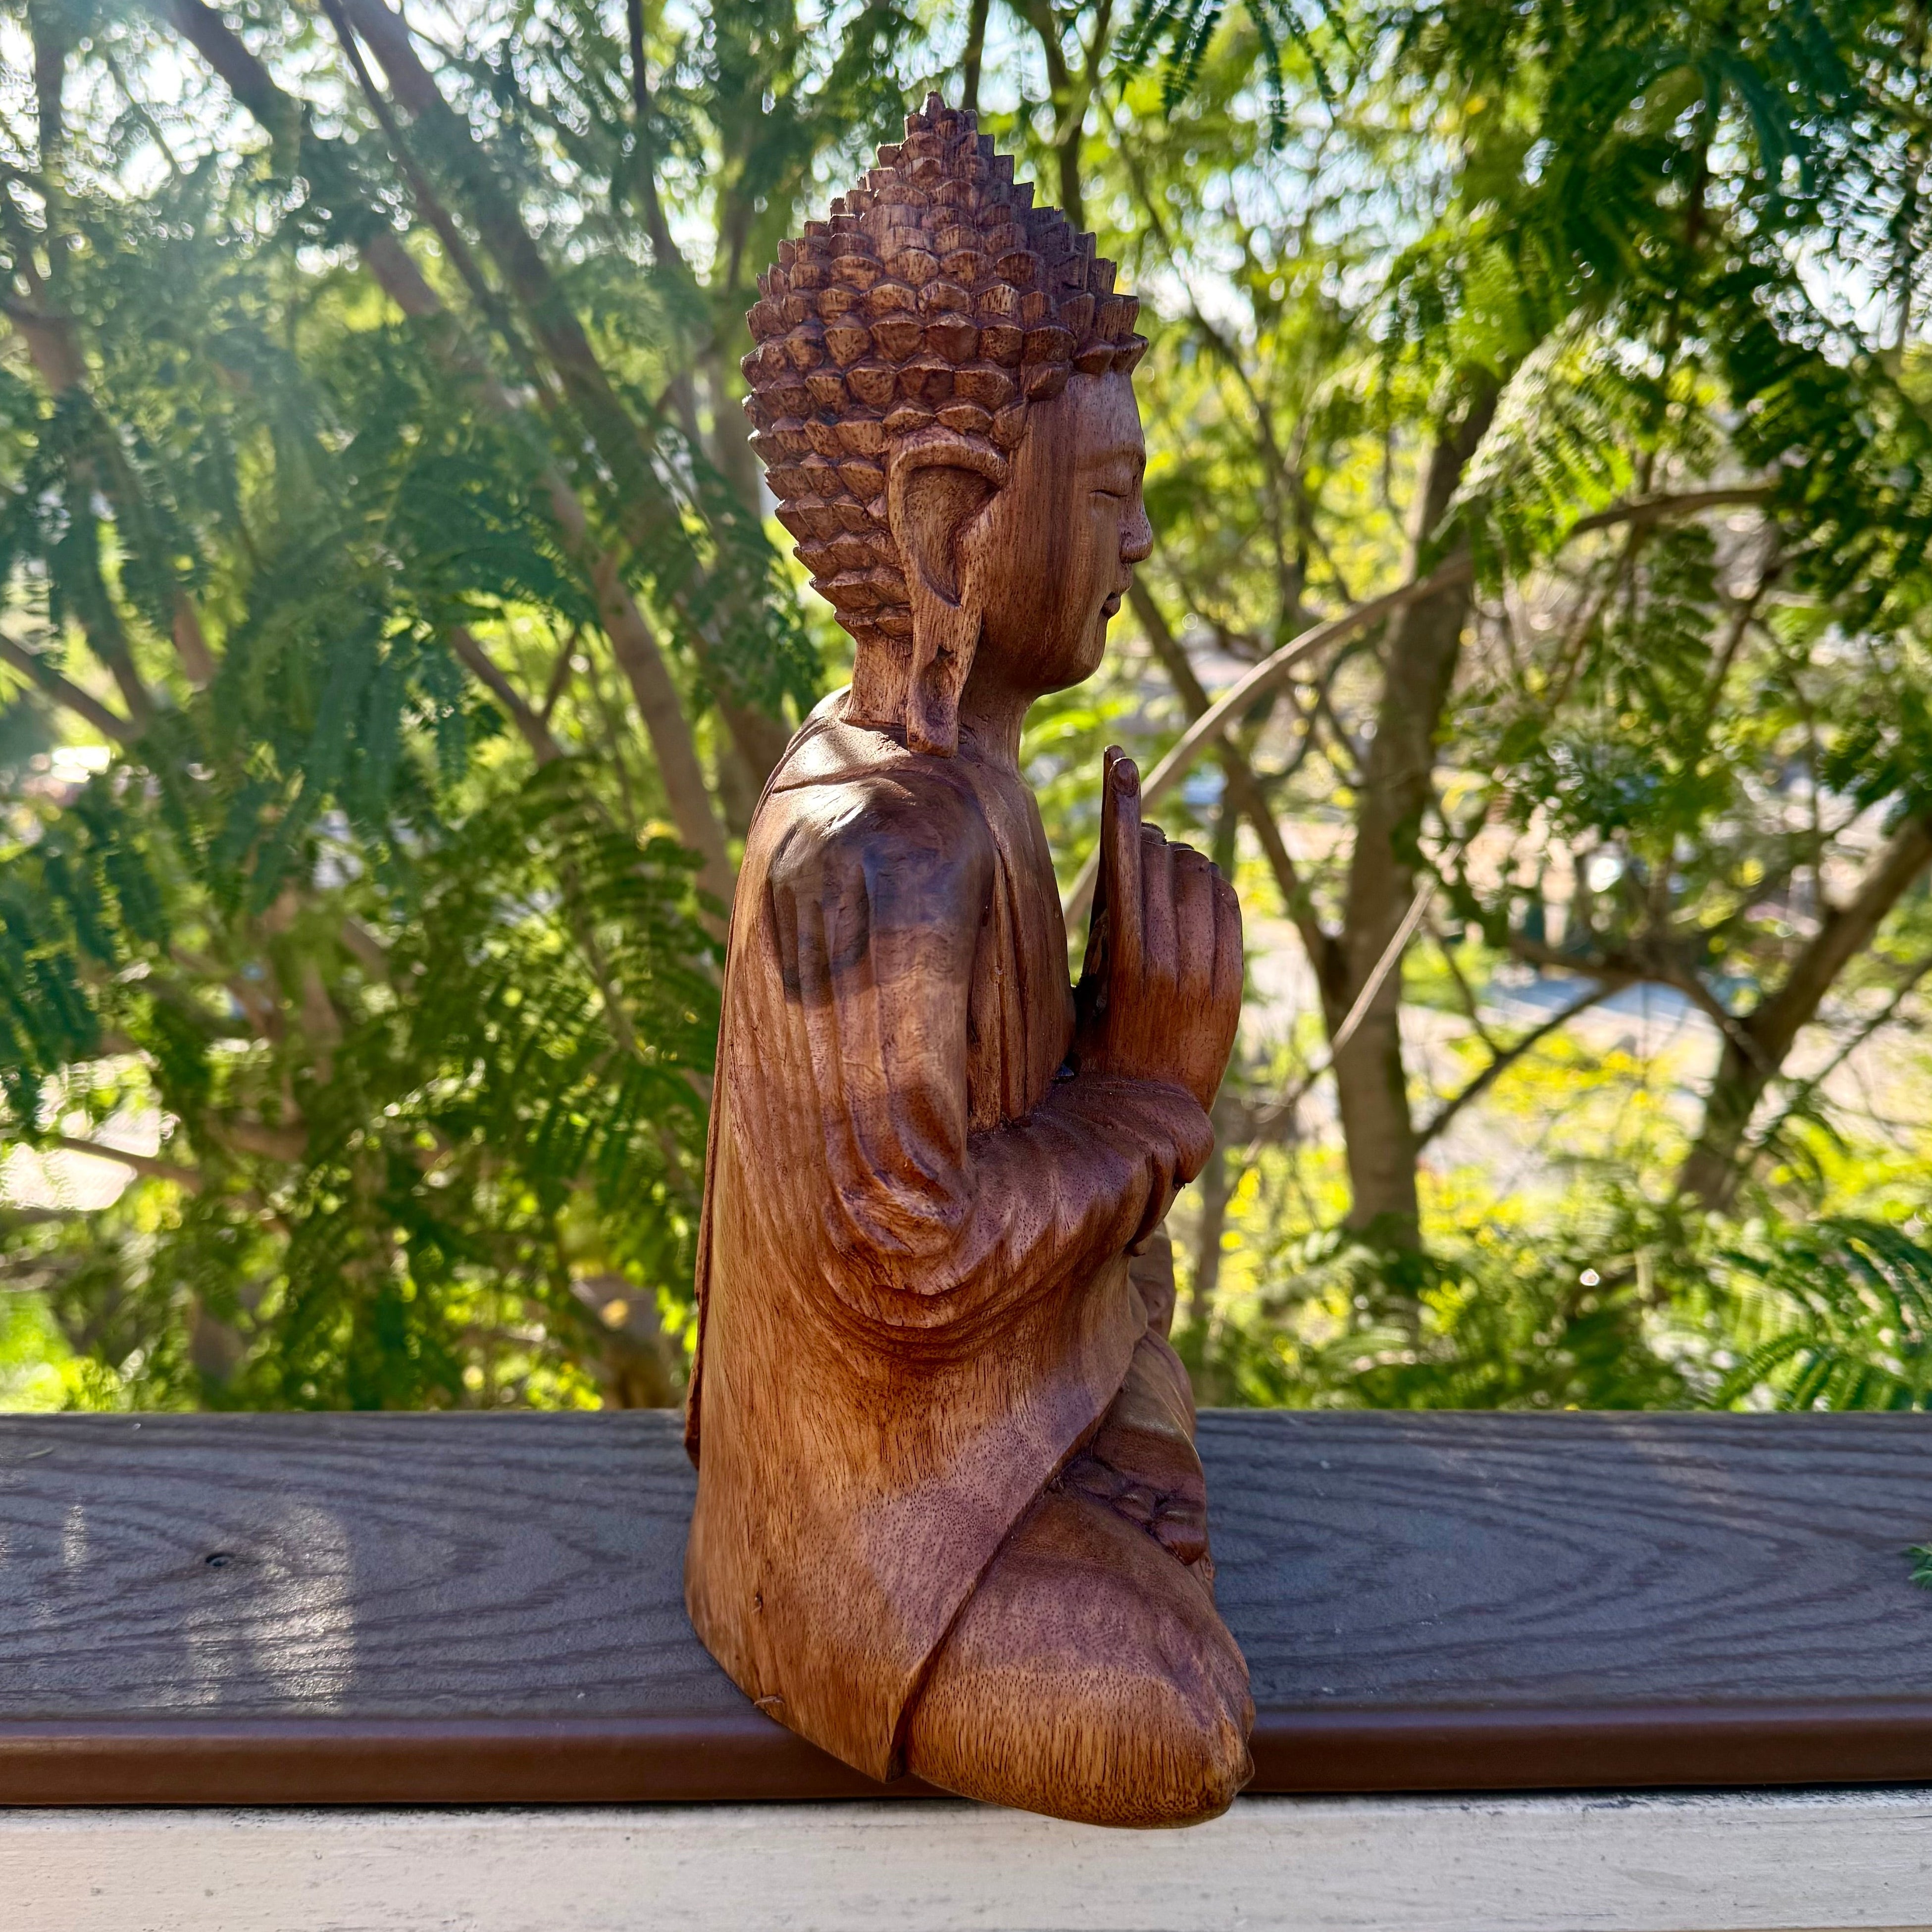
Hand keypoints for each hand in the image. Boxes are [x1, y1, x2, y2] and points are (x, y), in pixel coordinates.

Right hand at [1072, 747, 1241, 1111]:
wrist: (1149, 1117)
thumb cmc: (1097, 1051)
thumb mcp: (1088, 988)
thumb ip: (1105, 928)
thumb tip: (1125, 864)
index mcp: (1127, 961)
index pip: (1128, 859)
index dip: (1123, 803)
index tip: (1119, 758)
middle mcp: (1173, 961)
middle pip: (1164, 859)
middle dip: (1145, 838)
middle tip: (1133, 838)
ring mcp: (1210, 972)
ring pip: (1201, 877)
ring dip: (1179, 861)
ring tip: (1161, 873)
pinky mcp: (1234, 983)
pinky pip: (1228, 907)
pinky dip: (1209, 888)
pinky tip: (1193, 892)